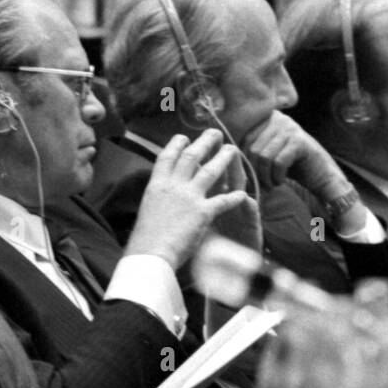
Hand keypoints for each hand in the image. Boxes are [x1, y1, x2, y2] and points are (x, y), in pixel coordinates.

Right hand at [127, 130, 253, 269]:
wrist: (150, 254)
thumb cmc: (144, 238)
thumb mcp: (148, 208)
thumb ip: (158, 197)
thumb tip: (162, 193)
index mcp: (157, 184)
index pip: (167, 157)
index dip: (176, 144)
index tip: (184, 136)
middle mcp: (173, 185)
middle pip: (192, 156)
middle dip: (205, 142)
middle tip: (215, 133)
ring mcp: (189, 197)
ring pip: (210, 171)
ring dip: (223, 159)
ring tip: (233, 149)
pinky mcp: (202, 212)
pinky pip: (223, 200)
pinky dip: (233, 197)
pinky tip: (242, 194)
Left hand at [240, 111, 346, 201]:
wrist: (321, 174)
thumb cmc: (290, 166)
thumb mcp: (266, 155)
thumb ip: (250, 152)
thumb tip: (224, 160)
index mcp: (267, 118)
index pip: (244, 139)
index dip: (244, 162)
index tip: (249, 178)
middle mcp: (278, 119)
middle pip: (252, 148)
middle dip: (254, 172)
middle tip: (261, 185)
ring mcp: (290, 128)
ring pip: (263, 156)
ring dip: (265, 176)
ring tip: (271, 184)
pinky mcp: (299, 141)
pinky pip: (277, 162)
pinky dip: (276, 176)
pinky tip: (281, 181)